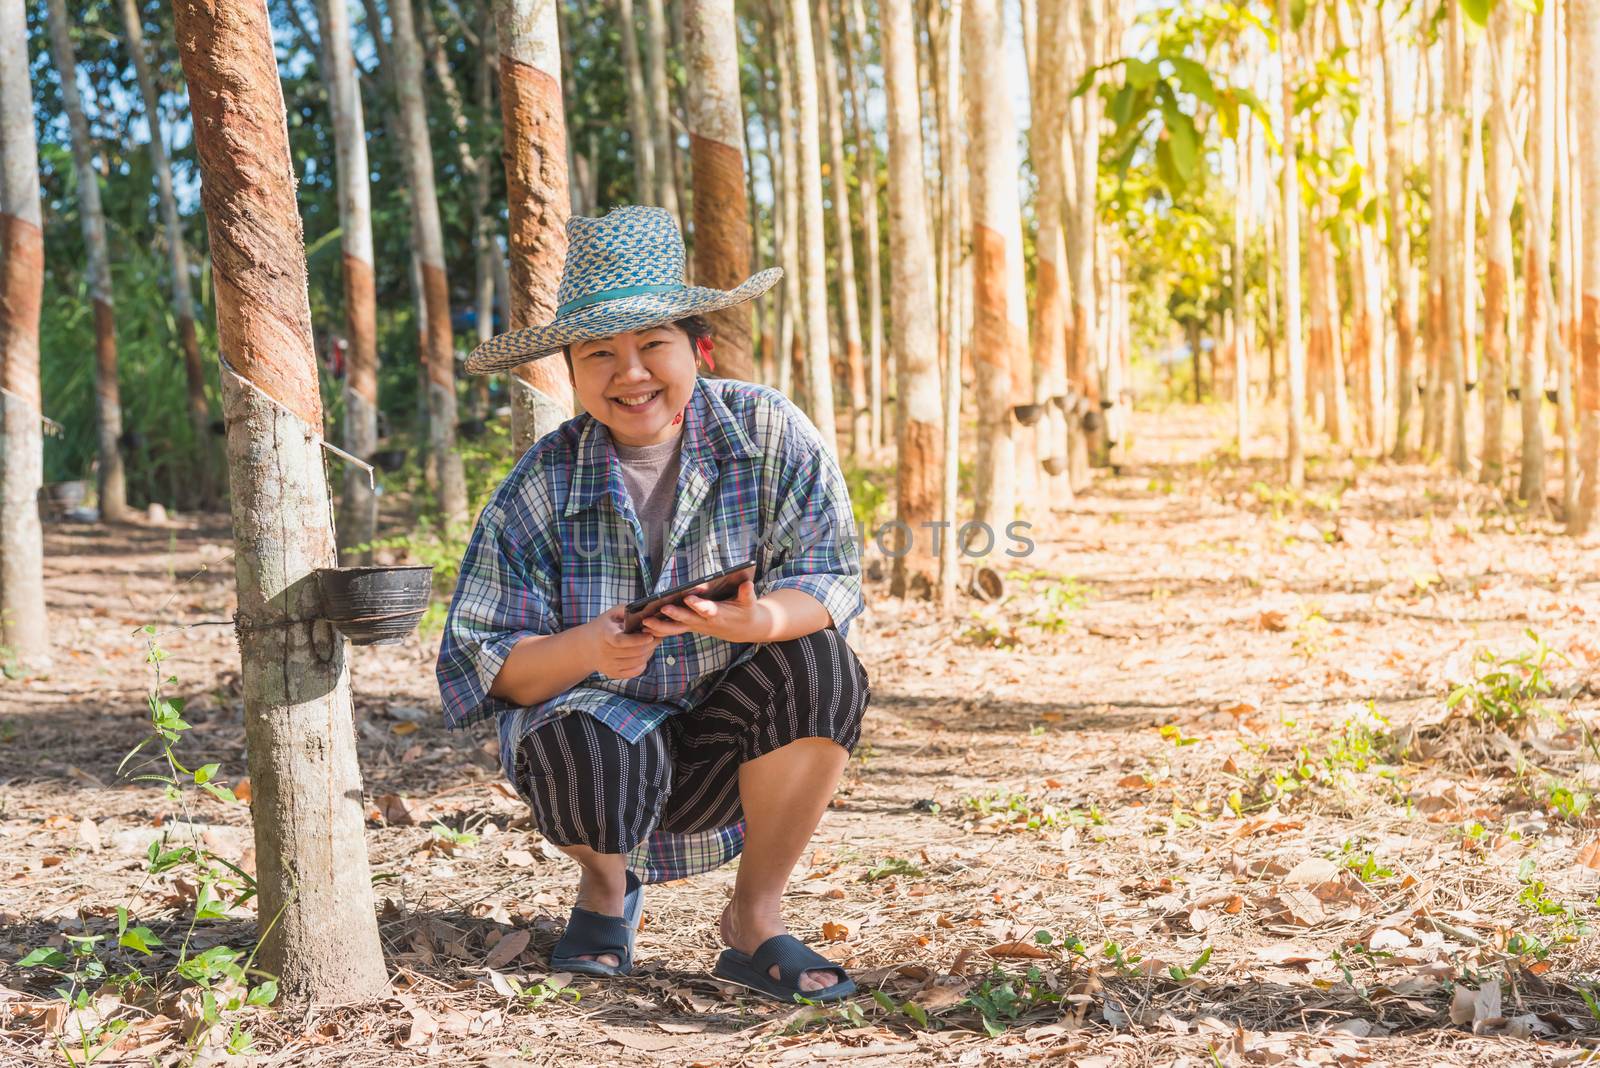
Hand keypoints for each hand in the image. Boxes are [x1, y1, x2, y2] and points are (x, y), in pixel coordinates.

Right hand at [585, 604, 658, 679]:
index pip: (621, 641)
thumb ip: (627, 610)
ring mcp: (609, 665)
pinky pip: (635, 671)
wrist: (586, 646)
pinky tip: (644, 654)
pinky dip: (643, 663)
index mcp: (605, 635)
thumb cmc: (604, 626)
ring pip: (637, 662)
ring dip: (649, 652)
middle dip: (650, 645)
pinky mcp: (613, 674)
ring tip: (651, 643)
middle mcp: (605, 653)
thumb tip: (646, 609)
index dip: (637, 640)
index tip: (650, 636)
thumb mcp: (612, 614)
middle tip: (658, 636)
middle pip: (634, 652)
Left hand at [640, 580, 771, 643]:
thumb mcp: (749, 602)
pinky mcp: (690, 626)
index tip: (689, 598)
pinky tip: (644, 626)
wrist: (743, 629)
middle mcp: (705, 622)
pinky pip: (673, 630)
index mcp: (719, 614)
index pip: (708, 610)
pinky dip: (659, 629)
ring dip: (661, 627)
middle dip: (675, 615)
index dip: (699, 605)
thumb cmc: (746, 611)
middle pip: (688, 619)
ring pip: (676, 628)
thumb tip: (747, 583)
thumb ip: (746, 593)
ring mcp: (696, 626)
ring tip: (645, 623)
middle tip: (662, 608)